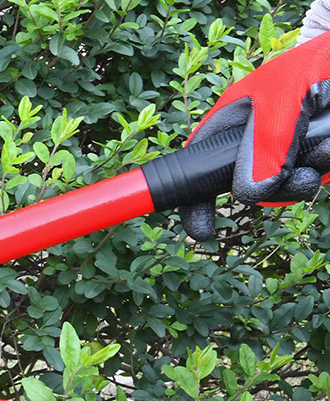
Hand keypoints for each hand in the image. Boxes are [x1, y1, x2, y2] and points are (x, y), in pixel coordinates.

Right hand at [179, 31, 329, 240]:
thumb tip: (248, 192)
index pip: (200, 165)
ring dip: (311, 175)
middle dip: (278, 189)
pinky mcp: (313, 155)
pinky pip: (316, 177)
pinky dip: (328, 167)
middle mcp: (255, 142)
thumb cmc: (314, 62)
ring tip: (328, 148)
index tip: (202, 229)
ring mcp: (286, 151)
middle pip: (250, 187)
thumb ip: (265, 141)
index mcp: (230, 124)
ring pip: (288, 187)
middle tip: (301, 176)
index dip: (194, 198)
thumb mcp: (284, 96)